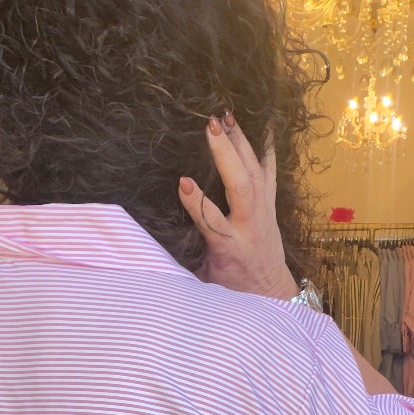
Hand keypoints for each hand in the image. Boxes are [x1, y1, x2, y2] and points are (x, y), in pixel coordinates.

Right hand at [178, 115, 298, 300]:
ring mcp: (264, 214)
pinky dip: (265, 149)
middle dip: (226, 156)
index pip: (212, 222)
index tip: (182, 181)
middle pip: (241, 188)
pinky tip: (263, 125)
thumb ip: (185, 263)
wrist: (269, 290)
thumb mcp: (205, 281)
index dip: (197, 202)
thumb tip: (151, 251)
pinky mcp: (271, 206)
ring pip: (255, 173)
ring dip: (240, 143)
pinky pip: (269, 173)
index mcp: (229, 248)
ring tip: (226, 116)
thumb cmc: (231, 287)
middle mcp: (250, 227)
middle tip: (211, 126)